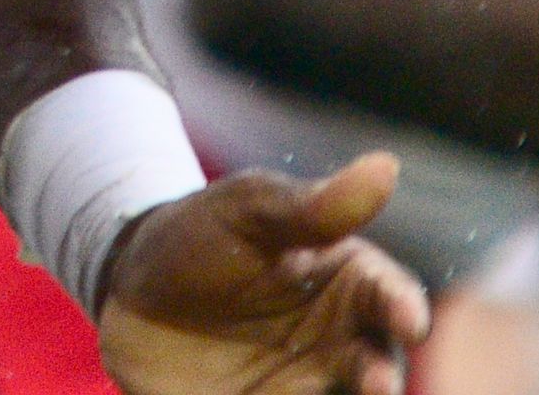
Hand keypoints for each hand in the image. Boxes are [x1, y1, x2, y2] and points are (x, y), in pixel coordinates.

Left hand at [96, 154, 430, 394]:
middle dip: (384, 375)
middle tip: (380, 383)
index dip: (404, 307)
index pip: (390, 294)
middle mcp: (338, 340)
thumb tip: (386, 166)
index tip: (408, 318)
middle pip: (379, 362)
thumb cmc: (199, 235)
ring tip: (360, 393)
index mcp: (346, 280)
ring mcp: (304, 384)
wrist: (130, 291)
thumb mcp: (247, 210)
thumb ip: (314, 206)